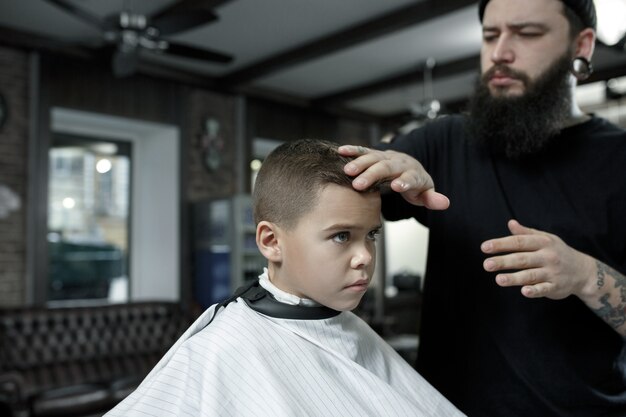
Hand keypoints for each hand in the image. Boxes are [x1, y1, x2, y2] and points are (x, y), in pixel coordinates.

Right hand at [337, 145, 448, 209]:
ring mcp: (387, 156)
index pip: (411, 177)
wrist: (409, 165)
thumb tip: (445, 203)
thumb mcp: (426, 193)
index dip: (405, 181)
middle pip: (387, 167)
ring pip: (374, 157)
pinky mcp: (376, 154)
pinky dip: (353, 150)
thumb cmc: (416, 183)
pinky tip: (341, 151)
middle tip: (359, 185)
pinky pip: (364, 150)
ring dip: (360, 163)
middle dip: (372, 174)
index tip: (396, 186)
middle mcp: (400, 162)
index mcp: (414, 173)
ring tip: (347, 172)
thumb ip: (432, 199)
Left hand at [481, 220, 595, 298]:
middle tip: (486, 265)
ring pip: (531, 275)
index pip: (518, 242)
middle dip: (503, 262)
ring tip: (499, 279)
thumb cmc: (558, 252)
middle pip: (522, 259)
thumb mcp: (545, 239)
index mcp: (542, 242)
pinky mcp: (556, 287)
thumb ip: (526, 233)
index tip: (484, 247)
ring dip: (514, 278)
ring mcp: (552, 272)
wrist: (584, 271)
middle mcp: (548, 256)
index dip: (501, 244)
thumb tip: (510, 223)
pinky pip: (544, 289)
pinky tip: (524, 291)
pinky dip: (534, 290)